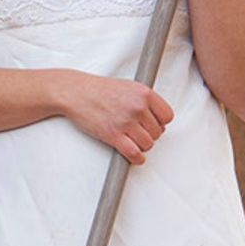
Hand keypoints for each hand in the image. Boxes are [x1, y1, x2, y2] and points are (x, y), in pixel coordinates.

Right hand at [55, 72, 173, 163]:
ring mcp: (126, 122)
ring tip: (132, 141)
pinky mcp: (113, 135)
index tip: (153, 125)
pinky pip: (134, 154)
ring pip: (148, 144)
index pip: (167, 116)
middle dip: (149, 135)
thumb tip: (156, 117)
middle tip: (138, 133)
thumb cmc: (99, 90)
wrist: (76, 93)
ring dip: (142, 146)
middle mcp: (137, 107)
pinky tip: (135, 156)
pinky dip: (137, 159)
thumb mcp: (128, 86)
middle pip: (158, 132)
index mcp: (144, 93)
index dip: (161, 123)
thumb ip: (144, 100)